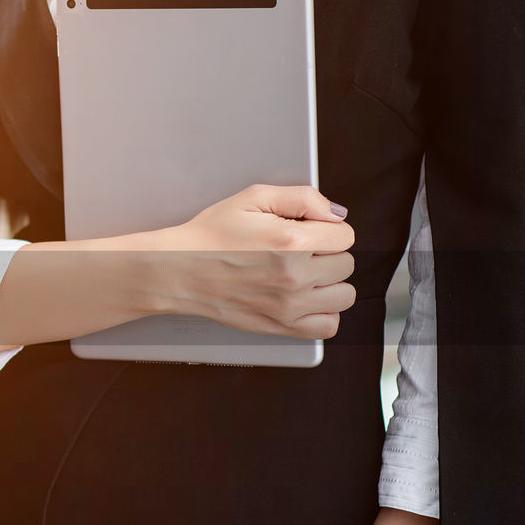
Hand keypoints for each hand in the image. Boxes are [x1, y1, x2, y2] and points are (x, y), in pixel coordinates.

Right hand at [161, 184, 356, 338]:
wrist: (178, 269)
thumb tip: (337, 214)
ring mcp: (289, 306)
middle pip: (345, 264)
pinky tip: (304, 299)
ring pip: (343, 295)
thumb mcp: (253, 198)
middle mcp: (294, 277)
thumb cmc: (210, 234)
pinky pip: (328, 326)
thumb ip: (302, 198)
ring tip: (304, 276)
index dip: (326, 229)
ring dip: (329, 284)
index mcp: (291, 242)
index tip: (306, 231)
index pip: (345, 236)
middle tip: (297, 252)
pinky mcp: (280, 326)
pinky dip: (323, 313)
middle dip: (326, 254)